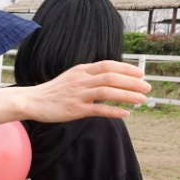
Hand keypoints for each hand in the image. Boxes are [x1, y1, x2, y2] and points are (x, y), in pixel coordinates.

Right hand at [0, 61, 150, 128]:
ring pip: (107, 91)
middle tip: (147, 87)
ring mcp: (77, 95)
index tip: (140, 74)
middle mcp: (80, 80)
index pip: (108, 65)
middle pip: (111, 77)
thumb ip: (89, 76)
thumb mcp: (71, 77)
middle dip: (132, 82)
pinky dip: (114, 111)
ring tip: (142, 100)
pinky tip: (126, 114)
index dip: (126, 68)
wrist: (31, 101)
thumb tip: (109, 77)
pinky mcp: (74, 109)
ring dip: (127, 95)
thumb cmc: (53, 91)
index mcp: (81, 70)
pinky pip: (98, 109)